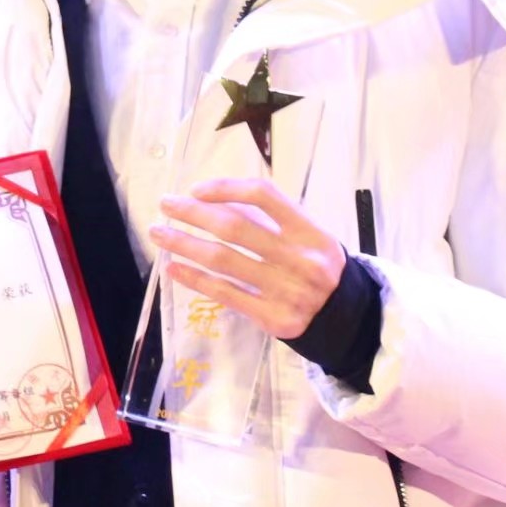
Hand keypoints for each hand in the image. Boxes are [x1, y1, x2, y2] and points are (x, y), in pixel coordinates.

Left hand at [151, 177, 346, 339]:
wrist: (345, 318)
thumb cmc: (317, 266)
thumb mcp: (309, 236)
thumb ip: (272, 220)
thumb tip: (214, 202)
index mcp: (310, 232)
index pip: (264, 196)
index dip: (226, 188)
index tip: (196, 189)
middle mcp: (300, 259)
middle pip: (235, 229)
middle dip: (193, 213)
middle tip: (165, 205)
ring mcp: (286, 291)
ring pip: (223, 261)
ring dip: (184, 244)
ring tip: (160, 233)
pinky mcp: (273, 319)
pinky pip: (225, 294)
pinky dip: (195, 279)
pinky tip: (174, 269)